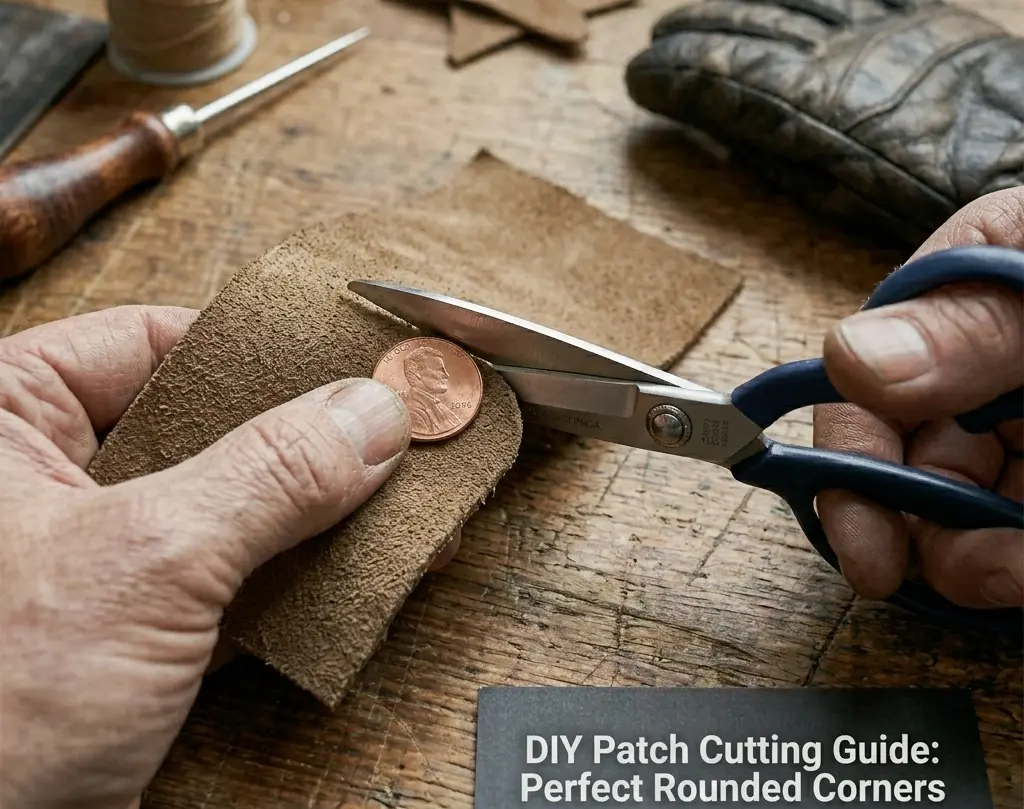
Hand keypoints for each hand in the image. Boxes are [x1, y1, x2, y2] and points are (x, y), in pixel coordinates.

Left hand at [0, 306, 423, 807]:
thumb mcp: (145, 563)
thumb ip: (268, 477)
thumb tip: (370, 415)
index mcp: (6, 416)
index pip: (161, 341)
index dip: (269, 352)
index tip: (361, 363)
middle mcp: (47, 475)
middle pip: (208, 423)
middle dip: (311, 441)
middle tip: (398, 435)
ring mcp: (94, 553)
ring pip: (229, 502)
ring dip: (317, 512)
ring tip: (400, 500)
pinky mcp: (128, 622)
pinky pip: (230, 572)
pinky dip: (296, 574)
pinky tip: (361, 566)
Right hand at [814, 188, 1023, 608]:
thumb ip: (969, 315)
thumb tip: (848, 360)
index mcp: (954, 308)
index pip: (866, 398)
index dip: (851, 474)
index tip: (868, 553)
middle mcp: (981, 376)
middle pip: (916, 474)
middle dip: (929, 536)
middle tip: (968, 576)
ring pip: (978, 518)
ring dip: (988, 561)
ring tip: (1017, 574)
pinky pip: (1022, 531)